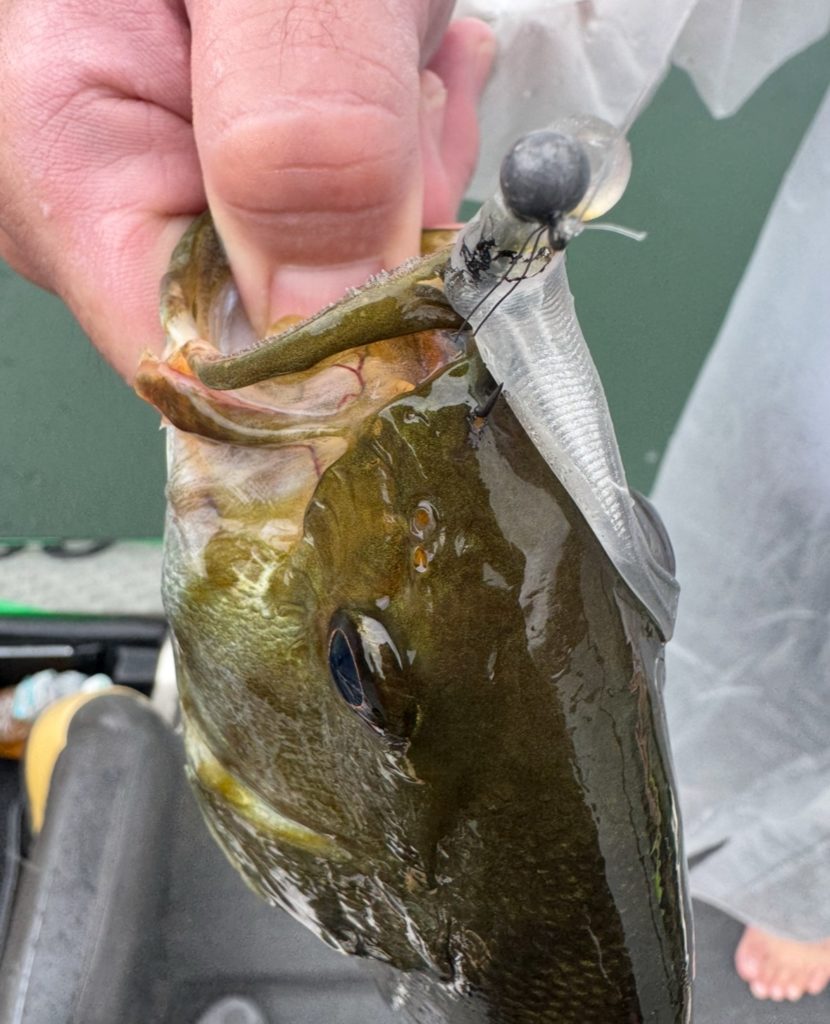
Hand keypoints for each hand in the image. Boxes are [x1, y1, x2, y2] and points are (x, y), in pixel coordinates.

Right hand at [0, 0, 492, 380]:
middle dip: (382, 241)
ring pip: (321, 273)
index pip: (203, 370)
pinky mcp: (222, 164)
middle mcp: (102, 201)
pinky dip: (394, 153)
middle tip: (419, 101)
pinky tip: (402, 68)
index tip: (421, 260)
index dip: (331, 359)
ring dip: (399, 180)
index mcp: (66, 160)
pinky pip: (331, 216)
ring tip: (409, 57)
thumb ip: (302, 134)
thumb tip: (322, 335)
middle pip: (278, 326)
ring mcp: (163, 183)